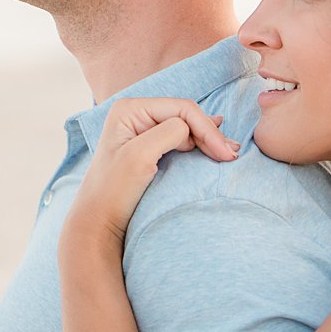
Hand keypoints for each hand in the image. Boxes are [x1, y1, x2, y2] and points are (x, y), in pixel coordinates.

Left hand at [68, 97, 240, 243]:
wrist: (98, 222)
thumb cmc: (113, 191)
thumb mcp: (140, 157)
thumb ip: (168, 132)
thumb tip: (192, 126)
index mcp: (129, 109)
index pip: (181, 108)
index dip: (206, 128)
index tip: (225, 154)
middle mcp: (134, 114)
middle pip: (184, 115)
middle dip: (210, 133)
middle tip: (232, 154)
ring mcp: (140, 129)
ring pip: (184, 127)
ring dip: (207, 139)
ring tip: (228, 152)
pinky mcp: (146, 147)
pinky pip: (179, 139)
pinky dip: (198, 144)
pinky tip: (213, 145)